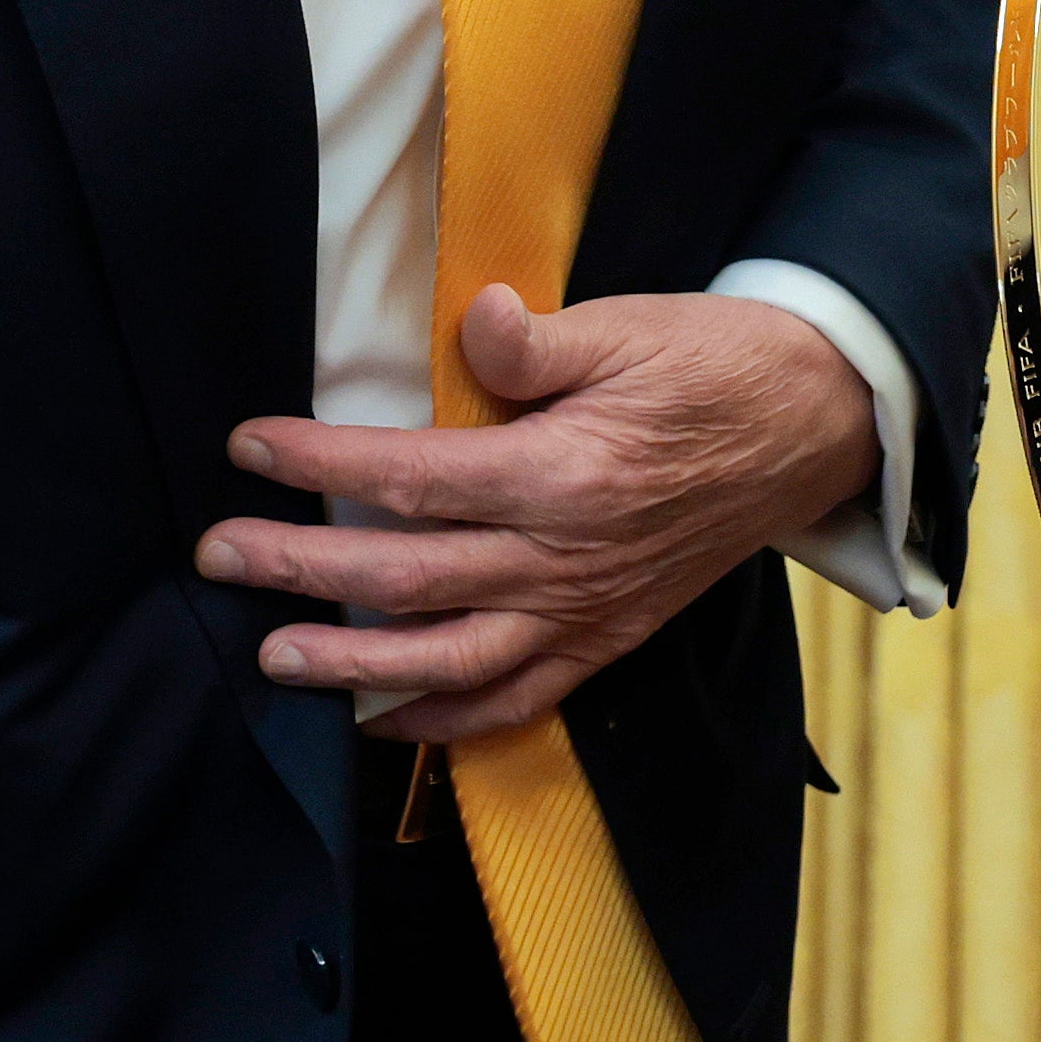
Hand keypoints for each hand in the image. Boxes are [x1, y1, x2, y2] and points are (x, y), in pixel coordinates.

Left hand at [194, 291, 876, 742]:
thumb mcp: (633, 326)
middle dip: (300, 567)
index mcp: (562, 472)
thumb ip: (539, 341)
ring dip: (352, 663)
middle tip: (220, 554)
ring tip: (276, 655)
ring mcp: (587, 609)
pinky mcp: (611, 636)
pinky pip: (518, 697)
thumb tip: (470, 322)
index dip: (319, 463)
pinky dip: (446, 719)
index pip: (411, 477)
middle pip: (404, 575)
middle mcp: (564, 557)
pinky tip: (385, 716)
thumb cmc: (720, 364)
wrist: (820, 424)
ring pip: (448, 658)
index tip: (248, 447)